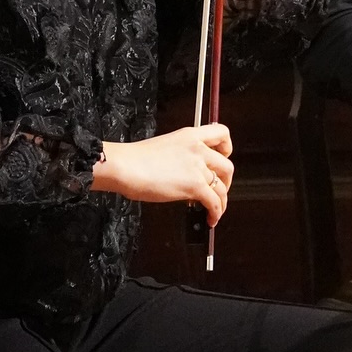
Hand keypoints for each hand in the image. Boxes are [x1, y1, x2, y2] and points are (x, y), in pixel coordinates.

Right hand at [93, 125, 233, 223]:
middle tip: (218, 189)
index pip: (222, 133)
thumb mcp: (165, 148)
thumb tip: (187, 176)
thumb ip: (181, 158)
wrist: (124, 166)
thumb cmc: (134, 159)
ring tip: (215, 210)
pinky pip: (214, 202)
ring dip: (222, 201)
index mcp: (190, 136)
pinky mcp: (195, 185)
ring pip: (222, 187)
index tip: (223, 158)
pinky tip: (210, 218)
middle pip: (227, 166)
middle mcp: (198, 149)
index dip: (227, 148)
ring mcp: (197, 167)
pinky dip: (216, 213)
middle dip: (226, 181)